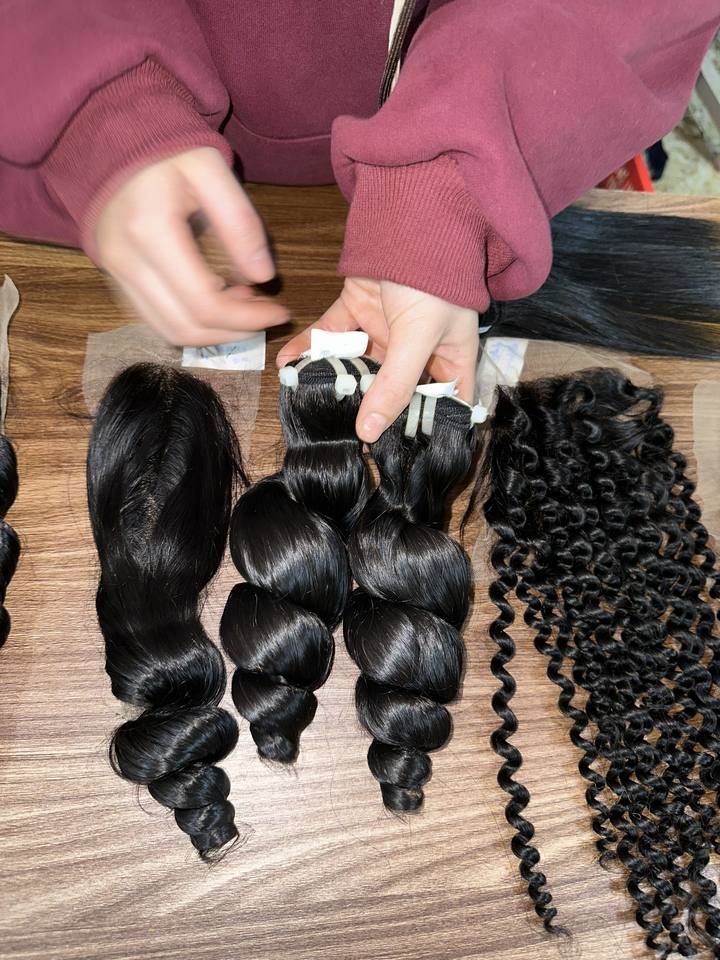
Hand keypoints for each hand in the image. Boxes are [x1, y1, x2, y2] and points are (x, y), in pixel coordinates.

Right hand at [95, 147, 287, 345]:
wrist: (110, 136)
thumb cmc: (166, 149)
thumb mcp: (210, 168)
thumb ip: (239, 222)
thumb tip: (263, 276)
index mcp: (150, 231)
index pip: (205, 303)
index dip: (247, 319)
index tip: (280, 312)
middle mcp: (125, 261)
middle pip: (185, 327)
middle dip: (233, 331)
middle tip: (265, 313)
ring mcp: (115, 273)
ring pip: (168, 331)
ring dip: (213, 332)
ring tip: (243, 304)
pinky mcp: (115, 278)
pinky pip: (155, 318)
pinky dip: (191, 321)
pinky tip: (217, 297)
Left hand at [277, 277, 478, 441]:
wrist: (409, 216)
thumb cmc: (433, 277)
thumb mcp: (418, 337)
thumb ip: (393, 385)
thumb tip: (369, 433)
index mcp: (449, 357)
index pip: (443, 403)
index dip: (427, 428)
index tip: (402, 455)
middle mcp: (418, 347)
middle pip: (392, 390)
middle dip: (368, 410)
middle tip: (342, 437)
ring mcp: (385, 328)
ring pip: (357, 364)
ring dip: (333, 379)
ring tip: (309, 401)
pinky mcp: (357, 307)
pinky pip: (331, 335)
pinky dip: (310, 347)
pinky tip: (289, 365)